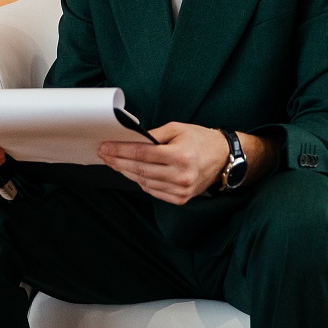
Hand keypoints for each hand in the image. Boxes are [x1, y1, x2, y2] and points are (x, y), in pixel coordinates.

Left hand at [97, 122, 228, 204]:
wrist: (223, 157)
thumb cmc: (200, 139)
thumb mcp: (177, 128)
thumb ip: (154, 135)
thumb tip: (130, 140)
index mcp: (180, 155)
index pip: (141, 154)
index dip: (120, 151)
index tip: (105, 147)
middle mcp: (180, 175)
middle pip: (139, 170)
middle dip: (118, 161)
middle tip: (104, 155)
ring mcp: (180, 190)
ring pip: (143, 182)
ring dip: (126, 172)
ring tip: (114, 163)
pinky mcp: (181, 199)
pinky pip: (153, 191)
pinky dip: (140, 182)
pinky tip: (132, 173)